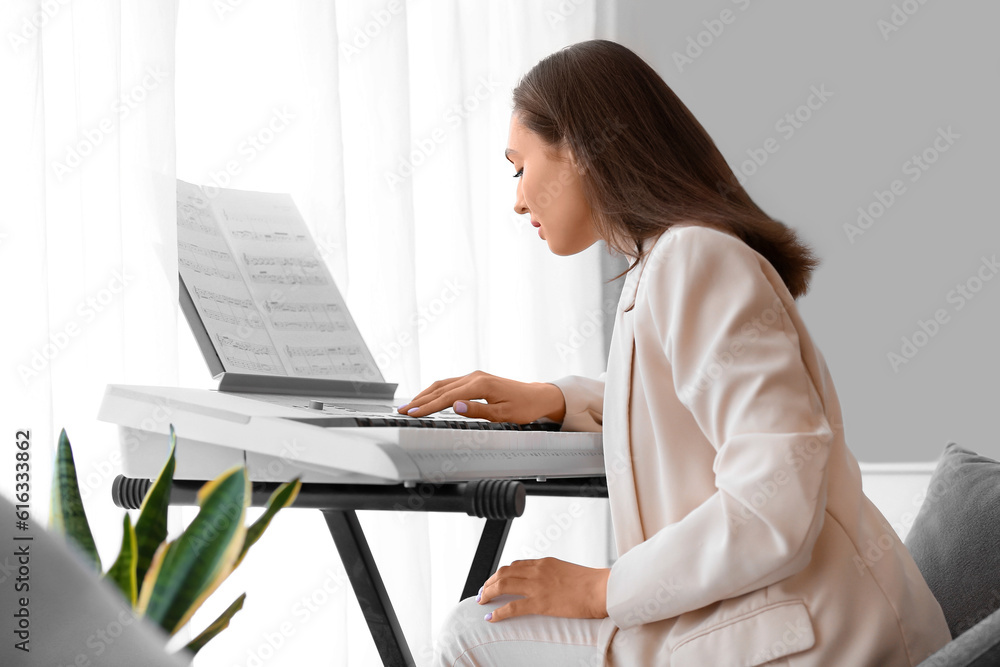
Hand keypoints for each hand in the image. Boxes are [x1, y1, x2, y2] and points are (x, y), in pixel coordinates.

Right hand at [396, 370, 565, 422]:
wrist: (537, 396)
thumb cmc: (523, 407)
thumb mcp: (503, 415)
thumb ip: (477, 411)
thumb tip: (455, 407)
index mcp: (480, 385)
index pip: (447, 398)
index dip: (427, 406)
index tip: (412, 413)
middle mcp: (475, 377)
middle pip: (440, 389)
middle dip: (420, 401)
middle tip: (402, 411)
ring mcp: (474, 376)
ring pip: (443, 384)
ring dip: (425, 394)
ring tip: (410, 405)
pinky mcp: (476, 379)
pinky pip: (450, 383)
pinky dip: (436, 391)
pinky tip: (428, 397)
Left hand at [477, 557, 609, 621]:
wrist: (602, 589)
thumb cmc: (591, 583)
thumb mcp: (568, 571)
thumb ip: (554, 574)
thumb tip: (549, 583)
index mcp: (545, 562)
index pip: (516, 564)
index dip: (501, 573)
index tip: (495, 581)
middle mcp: (537, 570)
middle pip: (504, 572)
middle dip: (489, 582)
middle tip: (483, 591)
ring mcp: (537, 586)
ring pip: (503, 585)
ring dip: (488, 593)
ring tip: (482, 602)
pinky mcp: (540, 603)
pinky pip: (512, 607)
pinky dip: (498, 612)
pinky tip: (491, 617)